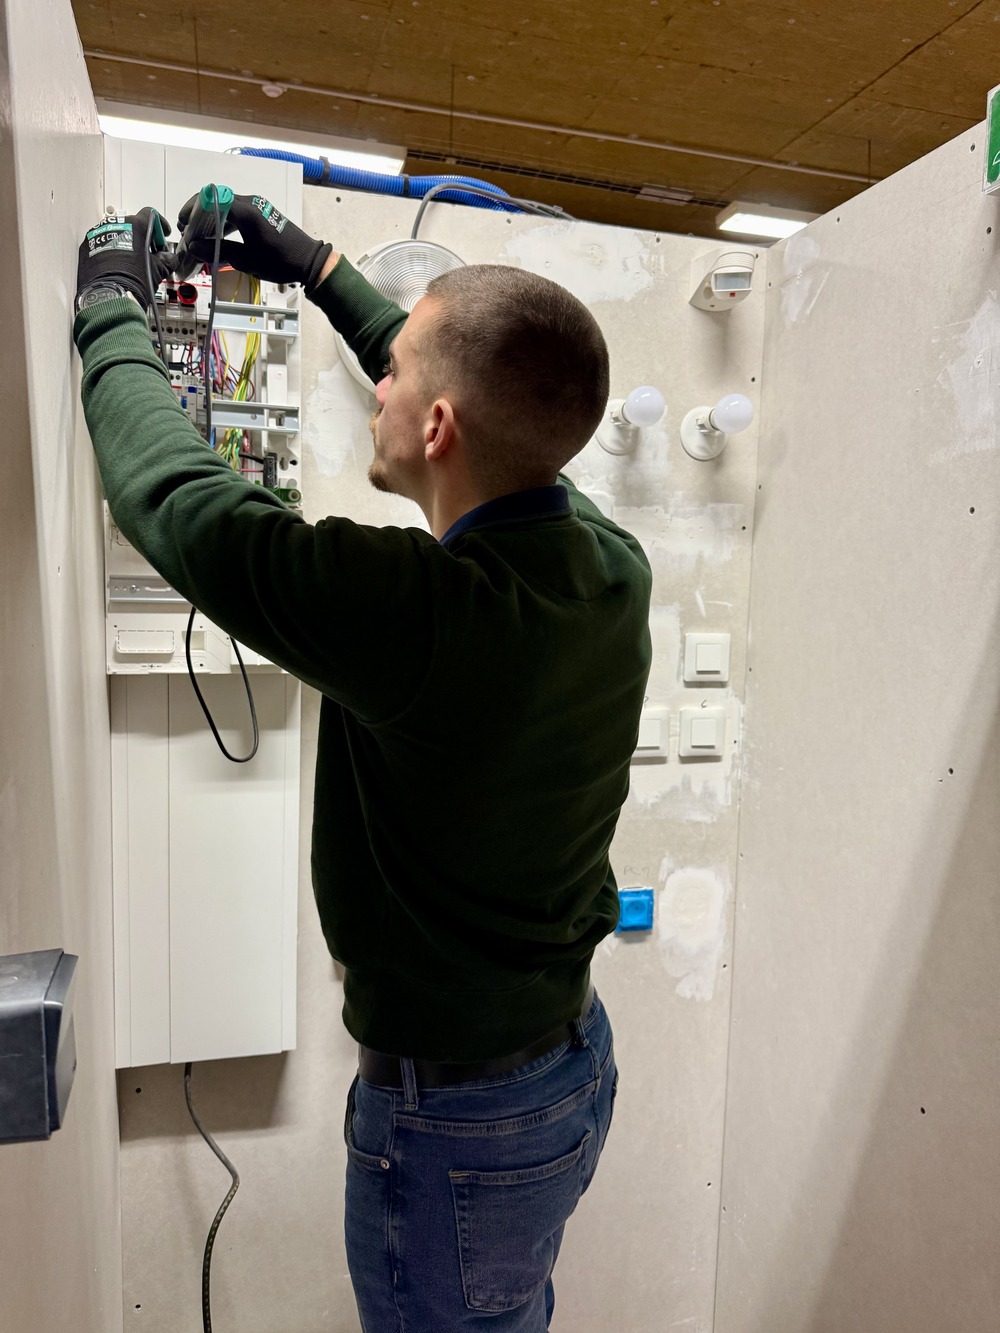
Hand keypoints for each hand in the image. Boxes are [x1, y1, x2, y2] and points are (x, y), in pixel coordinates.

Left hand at [76, 208, 172, 309]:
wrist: (109, 297)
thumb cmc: (133, 282)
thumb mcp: (158, 271)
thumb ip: (166, 260)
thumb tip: (169, 258)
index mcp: (136, 226)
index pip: (150, 215)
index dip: (160, 225)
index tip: (162, 236)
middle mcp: (115, 225)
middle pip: (133, 225)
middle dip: (143, 237)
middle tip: (149, 253)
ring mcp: (98, 234)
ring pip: (117, 234)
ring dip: (126, 244)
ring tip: (132, 262)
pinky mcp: (87, 246)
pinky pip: (102, 244)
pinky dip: (111, 251)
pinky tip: (117, 266)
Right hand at [176, 191, 331, 288]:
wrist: (309, 261)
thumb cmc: (281, 261)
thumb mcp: (247, 260)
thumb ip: (219, 251)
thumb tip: (195, 246)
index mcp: (246, 211)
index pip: (211, 199)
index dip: (193, 209)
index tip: (184, 223)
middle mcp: (250, 203)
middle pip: (216, 199)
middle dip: (198, 214)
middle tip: (188, 231)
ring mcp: (256, 206)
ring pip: (225, 206)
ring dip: (210, 218)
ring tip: (199, 236)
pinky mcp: (261, 214)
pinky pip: (236, 212)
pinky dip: (223, 221)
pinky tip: (217, 236)